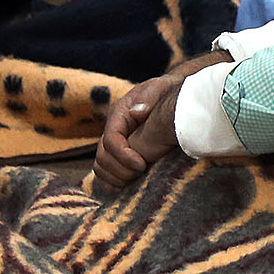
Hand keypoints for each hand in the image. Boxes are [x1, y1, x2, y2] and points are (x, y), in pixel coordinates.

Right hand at [94, 75, 180, 191]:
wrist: (172, 97)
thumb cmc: (166, 92)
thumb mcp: (159, 88)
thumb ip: (149, 97)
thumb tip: (136, 112)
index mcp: (119, 114)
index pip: (110, 140)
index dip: (123, 156)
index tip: (142, 164)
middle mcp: (114, 130)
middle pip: (102, 157)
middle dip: (120, 169)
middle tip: (142, 172)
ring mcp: (115, 143)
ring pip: (101, 167)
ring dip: (116, 177)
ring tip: (138, 179)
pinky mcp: (121, 155)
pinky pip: (108, 173)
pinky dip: (114, 182)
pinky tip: (132, 186)